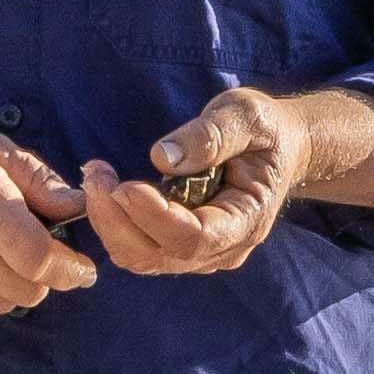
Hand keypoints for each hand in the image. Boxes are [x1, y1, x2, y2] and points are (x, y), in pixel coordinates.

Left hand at [74, 85, 309, 277]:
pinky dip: (113, 224)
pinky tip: (104, 189)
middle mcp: (223, 248)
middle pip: (158, 255)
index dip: (154, 217)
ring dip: (109, 222)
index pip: (195, 238)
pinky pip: (137, 248)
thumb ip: (212, 135)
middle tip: (95, 174)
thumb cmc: (264, 131)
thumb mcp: (247, 116)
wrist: (277, 150)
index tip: (123, 185)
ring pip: (141, 257)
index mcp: (247, 221)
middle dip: (118, 219)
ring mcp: (200, 254)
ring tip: (96, 176)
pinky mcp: (178, 247)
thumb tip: (163, 158)